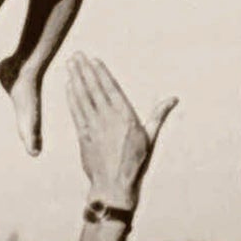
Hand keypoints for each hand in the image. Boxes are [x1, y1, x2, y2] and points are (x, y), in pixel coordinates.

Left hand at [66, 53, 177, 209]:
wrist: (113, 185)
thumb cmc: (134, 162)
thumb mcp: (150, 137)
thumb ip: (158, 115)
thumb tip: (173, 99)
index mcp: (125, 117)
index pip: (111, 88)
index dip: (101, 73)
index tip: (94, 59)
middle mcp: (108, 118)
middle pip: (94, 89)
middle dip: (85, 70)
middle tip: (77, 55)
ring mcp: (93, 126)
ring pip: (82, 97)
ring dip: (75, 79)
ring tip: (70, 64)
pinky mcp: (83, 135)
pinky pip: (75, 111)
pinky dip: (71, 97)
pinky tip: (67, 86)